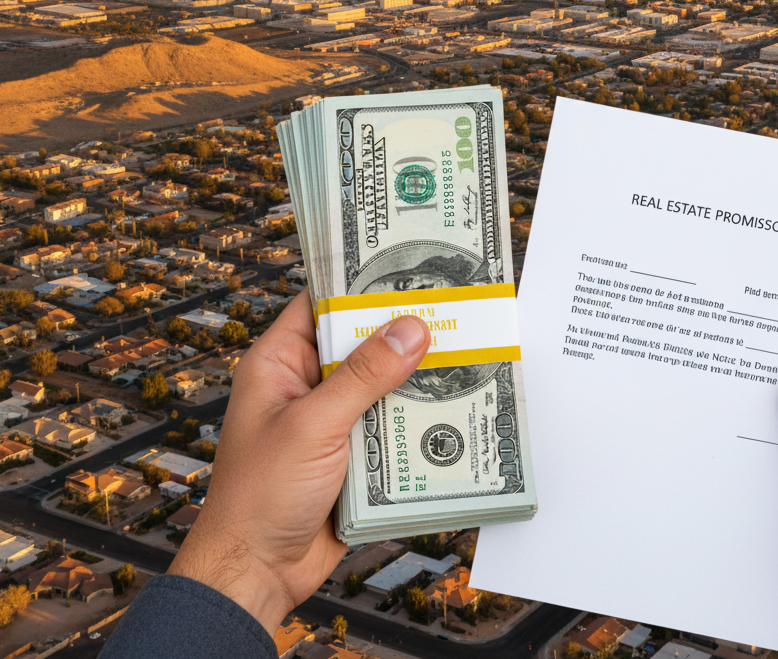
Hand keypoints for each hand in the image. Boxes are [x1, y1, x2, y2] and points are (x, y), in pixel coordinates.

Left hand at [169, 290, 429, 633]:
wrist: (256, 573)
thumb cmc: (260, 495)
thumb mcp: (313, 425)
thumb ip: (363, 376)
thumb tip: (411, 329)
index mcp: (279, 362)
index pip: (322, 303)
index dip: (359, 281)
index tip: (404, 263)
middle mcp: (305, 383)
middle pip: (360, 342)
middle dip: (401, 329)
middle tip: (450, 306)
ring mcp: (330, 418)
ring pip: (381, 382)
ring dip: (414, 374)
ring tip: (462, 349)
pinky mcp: (352, 452)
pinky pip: (389, 422)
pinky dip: (415, 415)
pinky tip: (451, 405)